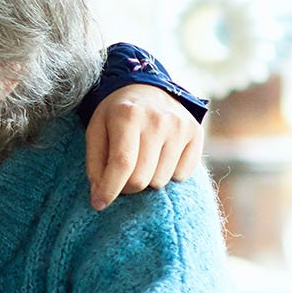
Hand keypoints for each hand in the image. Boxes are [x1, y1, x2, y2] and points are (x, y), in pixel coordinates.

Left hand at [87, 84, 203, 209]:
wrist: (147, 88)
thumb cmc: (115, 115)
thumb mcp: (96, 130)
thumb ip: (95, 163)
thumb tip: (99, 198)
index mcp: (127, 115)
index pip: (121, 163)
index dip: (109, 189)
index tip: (99, 204)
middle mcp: (157, 120)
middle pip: (142, 178)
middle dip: (126, 187)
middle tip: (120, 179)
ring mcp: (180, 126)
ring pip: (161, 181)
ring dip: (147, 179)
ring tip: (141, 160)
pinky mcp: (196, 133)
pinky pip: (182, 175)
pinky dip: (168, 174)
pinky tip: (160, 156)